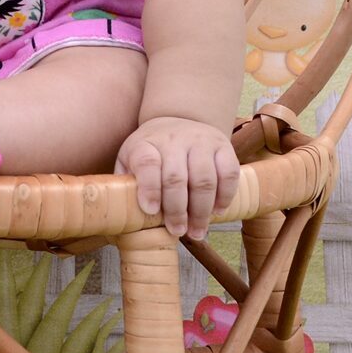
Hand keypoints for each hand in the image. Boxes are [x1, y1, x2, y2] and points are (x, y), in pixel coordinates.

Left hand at [115, 116, 239, 238]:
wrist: (178, 121)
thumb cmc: (150, 151)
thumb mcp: (130, 160)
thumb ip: (126, 183)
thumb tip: (122, 216)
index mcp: (146, 144)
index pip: (147, 163)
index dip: (149, 189)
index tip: (150, 211)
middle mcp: (174, 140)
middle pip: (177, 177)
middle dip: (177, 210)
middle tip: (178, 231)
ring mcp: (201, 141)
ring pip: (204, 179)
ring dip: (201, 210)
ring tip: (197, 230)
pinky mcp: (223, 146)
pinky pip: (229, 173)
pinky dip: (225, 196)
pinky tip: (217, 211)